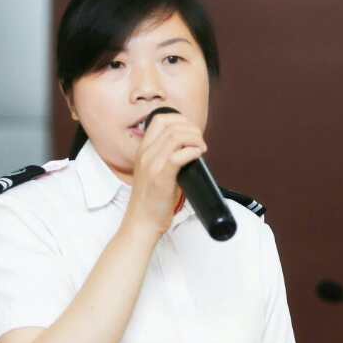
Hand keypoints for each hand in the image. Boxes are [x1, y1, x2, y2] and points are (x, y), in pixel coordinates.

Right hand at [123, 112, 205, 237]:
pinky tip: (198, 156)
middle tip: (200, 142)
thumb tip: (191, 151)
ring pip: (176, 136)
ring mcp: (152, 164)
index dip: (180, 119)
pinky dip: (193, 152)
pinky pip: (179, 155)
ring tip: (201, 149)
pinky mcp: (160, 177)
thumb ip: (168, 158)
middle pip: (171, 125)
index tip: (192, 131)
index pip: (159, 119)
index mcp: (143, 150)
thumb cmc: (152, 201)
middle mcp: (145, 154)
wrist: (141, 223)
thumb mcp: (154, 172)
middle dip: (192, 129)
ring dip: (195, 139)